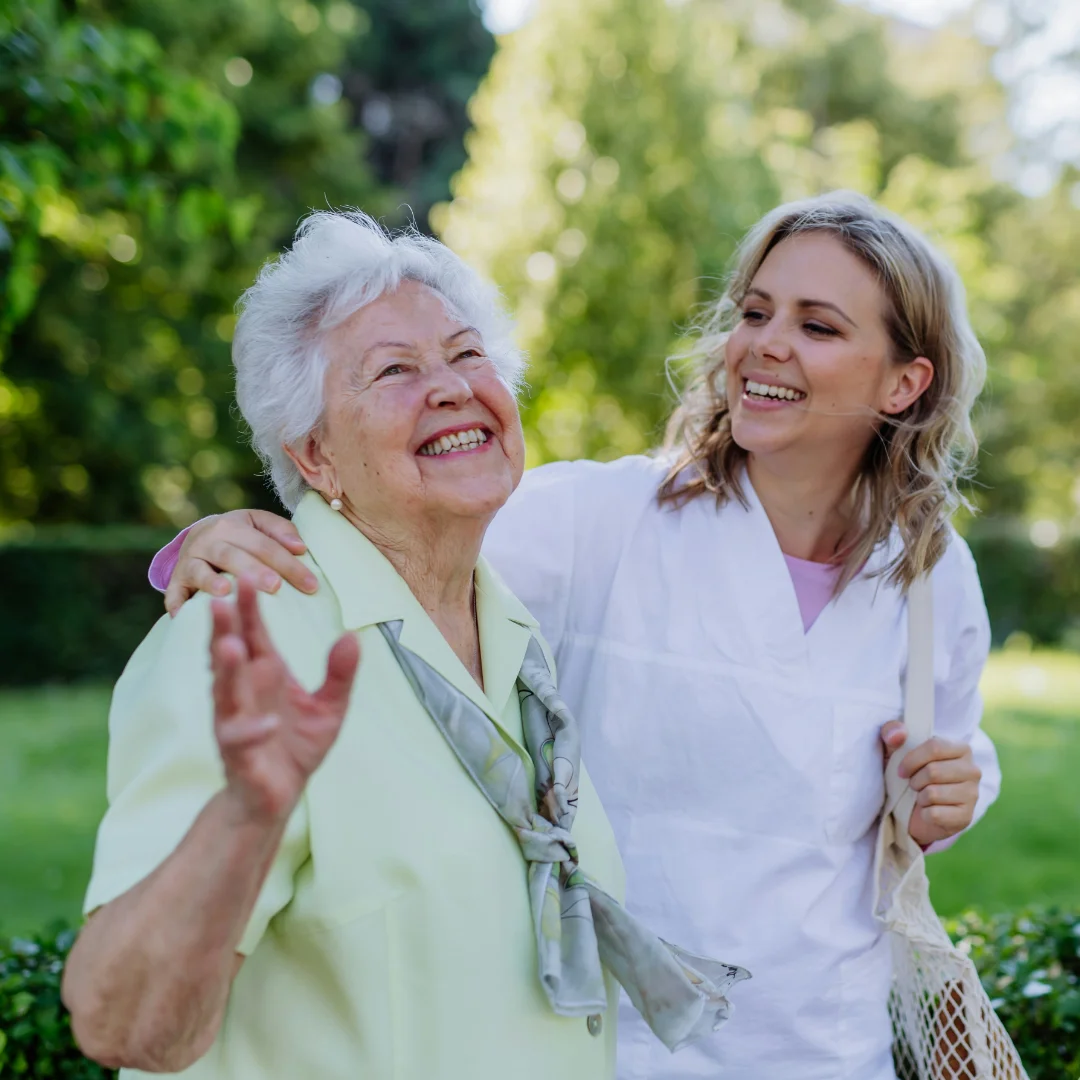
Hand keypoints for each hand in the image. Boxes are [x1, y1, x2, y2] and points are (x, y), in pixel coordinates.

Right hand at [165, 510, 317, 615]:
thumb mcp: (258, 524)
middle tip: (276, 587)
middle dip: (255, 571)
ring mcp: (189, 561)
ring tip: (228, 592)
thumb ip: (280, 531)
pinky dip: (177, 604)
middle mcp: (207, 541)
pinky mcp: (176, 581)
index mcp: (232, 526)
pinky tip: (184, 617)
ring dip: (212, 581)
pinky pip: (174, 593)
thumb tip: (300, 548)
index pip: (264, 545)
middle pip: (233, 556)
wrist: (199, 537)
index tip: (311, 585)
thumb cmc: (240, 535)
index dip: (288, 564)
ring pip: (200, 570)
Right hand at [210, 576, 359, 821]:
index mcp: (265, 674)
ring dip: (226, 671)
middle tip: (218, 600)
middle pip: (230, 655)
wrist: (277, 797)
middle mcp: (245, 692)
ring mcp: (237, 722)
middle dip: (224, 629)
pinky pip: (240, 740)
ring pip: (225, 692)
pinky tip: (268, 723)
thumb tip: (352, 637)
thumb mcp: (330, 708)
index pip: (254, 635)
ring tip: (228, 646)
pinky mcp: (239, 755)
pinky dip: (252, 731)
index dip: (249, 610)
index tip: (246, 578)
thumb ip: (340, 675)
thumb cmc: (296, 746)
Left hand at [881, 721, 981, 847]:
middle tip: (914, 785)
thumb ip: (892, 732)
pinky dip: (924, 814)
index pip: (935, 747)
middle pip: (933, 771)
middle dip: (915, 780)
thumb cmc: (909, 773)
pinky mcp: (966, 817)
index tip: (902, 770)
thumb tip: (897, 734)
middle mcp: (972, 770)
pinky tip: (929, 810)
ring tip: (923, 796)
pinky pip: (935, 814)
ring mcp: (972, 794)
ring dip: (920, 797)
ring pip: (933, 793)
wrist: (914, 809)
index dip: (912, 759)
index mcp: (961, 749)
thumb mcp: (895, 749)